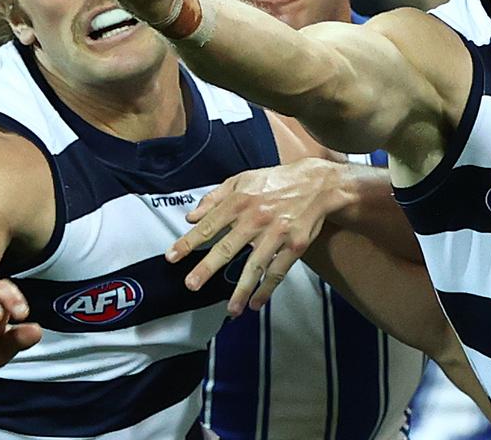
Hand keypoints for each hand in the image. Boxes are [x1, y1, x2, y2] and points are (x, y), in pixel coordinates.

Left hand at [166, 158, 353, 315]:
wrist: (318, 184)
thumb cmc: (276, 182)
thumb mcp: (242, 180)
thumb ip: (215, 198)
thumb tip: (191, 217)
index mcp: (240, 201)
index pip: (209, 224)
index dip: (189, 242)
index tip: (173, 257)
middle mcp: (257, 218)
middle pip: (228, 247)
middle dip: (208, 268)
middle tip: (192, 284)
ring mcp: (277, 233)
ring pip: (255, 266)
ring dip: (241, 290)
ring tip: (230, 310)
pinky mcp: (296, 245)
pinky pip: (279, 271)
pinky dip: (268, 289)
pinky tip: (256, 303)